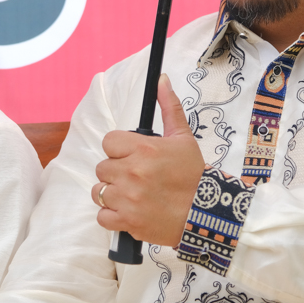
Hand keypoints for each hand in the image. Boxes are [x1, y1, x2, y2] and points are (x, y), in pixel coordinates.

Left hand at [92, 74, 204, 246]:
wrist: (205, 214)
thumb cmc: (194, 176)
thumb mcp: (184, 138)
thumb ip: (169, 107)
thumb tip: (161, 81)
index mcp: (144, 149)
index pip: (108, 142)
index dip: (119, 149)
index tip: (133, 156)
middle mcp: (132, 172)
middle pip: (102, 167)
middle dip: (117, 171)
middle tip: (137, 177)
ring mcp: (127, 199)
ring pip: (99, 191)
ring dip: (112, 193)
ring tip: (133, 195)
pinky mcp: (126, 221)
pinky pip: (102, 216)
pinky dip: (112, 216)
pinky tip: (129, 211)